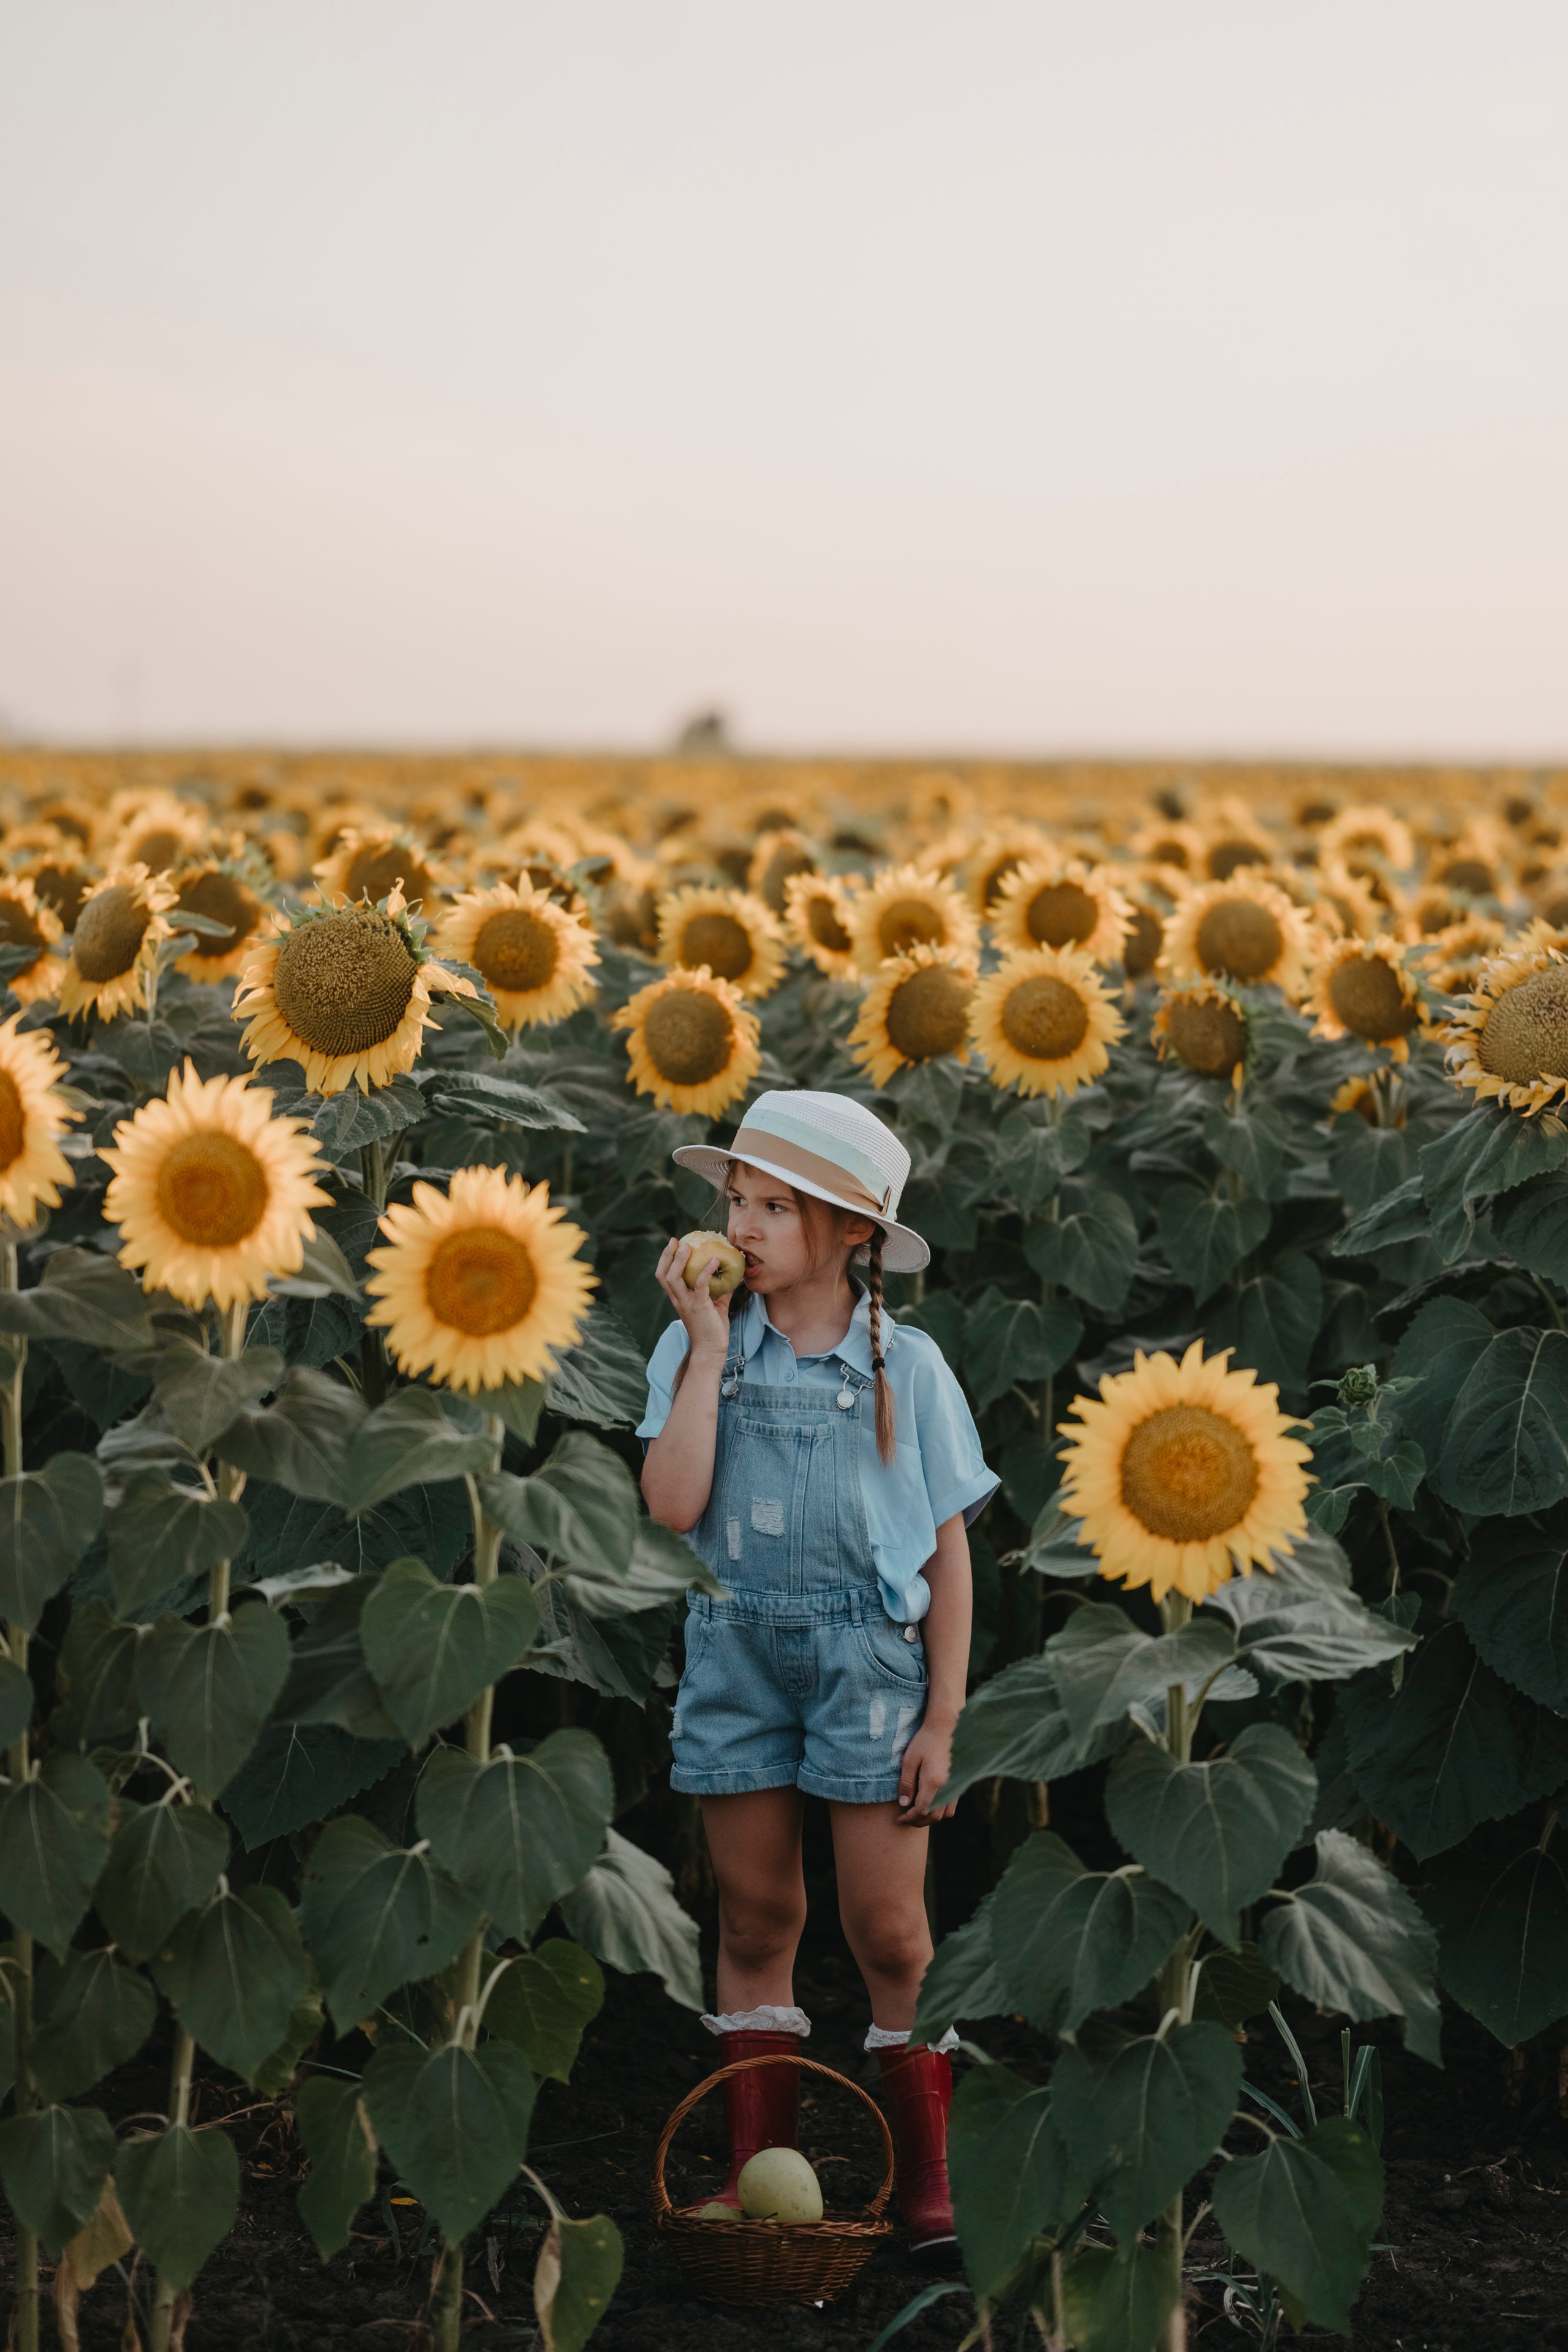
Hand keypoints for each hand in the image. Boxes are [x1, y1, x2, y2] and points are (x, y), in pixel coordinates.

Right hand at [654, 1235, 733, 1361]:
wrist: (713, 1349)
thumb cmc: (713, 1328)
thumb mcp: (716, 1305)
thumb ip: (720, 1290)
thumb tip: (732, 1275)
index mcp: (679, 1299)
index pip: (664, 1276)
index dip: (666, 1259)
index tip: (674, 1244)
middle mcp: (678, 1300)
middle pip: (663, 1275)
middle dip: (667, 1256)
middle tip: (676, 1241)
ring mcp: (686, 1304)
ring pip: (673, 1279)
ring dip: (679, 1260)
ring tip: (689, 1247)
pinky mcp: (699, 1307)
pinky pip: (700, 1286)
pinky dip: (706, 1271)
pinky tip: (716, 1261)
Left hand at [896, 1719, 956, 1823]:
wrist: (945, 1729)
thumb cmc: (925, 1742)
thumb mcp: (909, 1760)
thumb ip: (906, 1783)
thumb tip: (903, 1804)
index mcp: (933, 1782)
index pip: (921, 1811)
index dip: (909, 1818)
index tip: (898, 1818)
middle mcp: (947, 1788)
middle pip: (933, 1816)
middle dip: (917, 1821)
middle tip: (905, 1818)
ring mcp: (955, 1787)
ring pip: (944, 1815)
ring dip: (929, 1819)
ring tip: (916, 1813)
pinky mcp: (958, 1785)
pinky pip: (951, 1807)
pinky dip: (939, 1811)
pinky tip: (928, 1804)